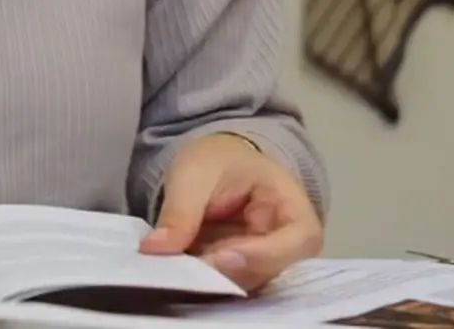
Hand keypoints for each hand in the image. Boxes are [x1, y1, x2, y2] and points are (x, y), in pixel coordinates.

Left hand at [139, 133, 321, 291]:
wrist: (214, 167)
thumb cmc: (216, 162)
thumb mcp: (194, 173)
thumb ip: (180, 210)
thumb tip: (155, 248)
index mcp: (292, 207)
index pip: (298, 240)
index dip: (262, 256)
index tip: (218, 257)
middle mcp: (290, 246)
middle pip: (273, 274)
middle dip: (228, 275)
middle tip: (184, 271)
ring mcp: (266, 266)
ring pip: (247, 287)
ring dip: (211, 284)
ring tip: (176, 270)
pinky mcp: (241, 278)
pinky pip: (227, 290)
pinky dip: (203, 286)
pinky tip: (178, 277)